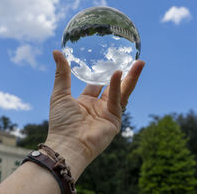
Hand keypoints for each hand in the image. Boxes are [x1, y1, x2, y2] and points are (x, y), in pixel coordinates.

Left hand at [45, 50, 144, 179]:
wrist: (67, 144)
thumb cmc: (61, 122)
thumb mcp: (60, 93)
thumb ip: (62, 73)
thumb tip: (56, 52)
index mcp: (86, 102)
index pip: (96, 84)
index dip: (102, 73)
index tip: (108, 59)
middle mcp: (98, 107)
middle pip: (114, 87)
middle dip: (125, 73)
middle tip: (133, 59)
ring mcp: (108, 114)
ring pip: (122, 92)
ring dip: (131, 77)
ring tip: (140, 63)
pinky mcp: (114, 120)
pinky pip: (117, 101)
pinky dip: (116, 87)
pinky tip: (118, 73)